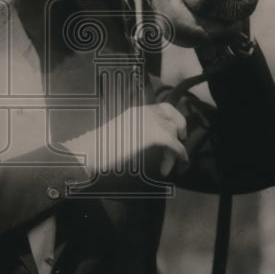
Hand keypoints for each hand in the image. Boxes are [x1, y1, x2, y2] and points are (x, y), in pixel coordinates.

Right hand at [67, 102, 188, 177]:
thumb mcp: (123, 133)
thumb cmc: (101, 147)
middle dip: (181, 126)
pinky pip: (173, 143)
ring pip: (173, 131)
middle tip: (182, 140)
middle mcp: (144, 112)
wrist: (91, 151)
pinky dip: (179, 152)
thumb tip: (151, 140)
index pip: (162, 107)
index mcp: (136, 111)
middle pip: (172, 114)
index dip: (173, 118)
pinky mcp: (151, 135)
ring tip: (167, 166)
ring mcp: (148, 121)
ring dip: (175, 149)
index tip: (176, 130)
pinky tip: (181, 160)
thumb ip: (137, 132)